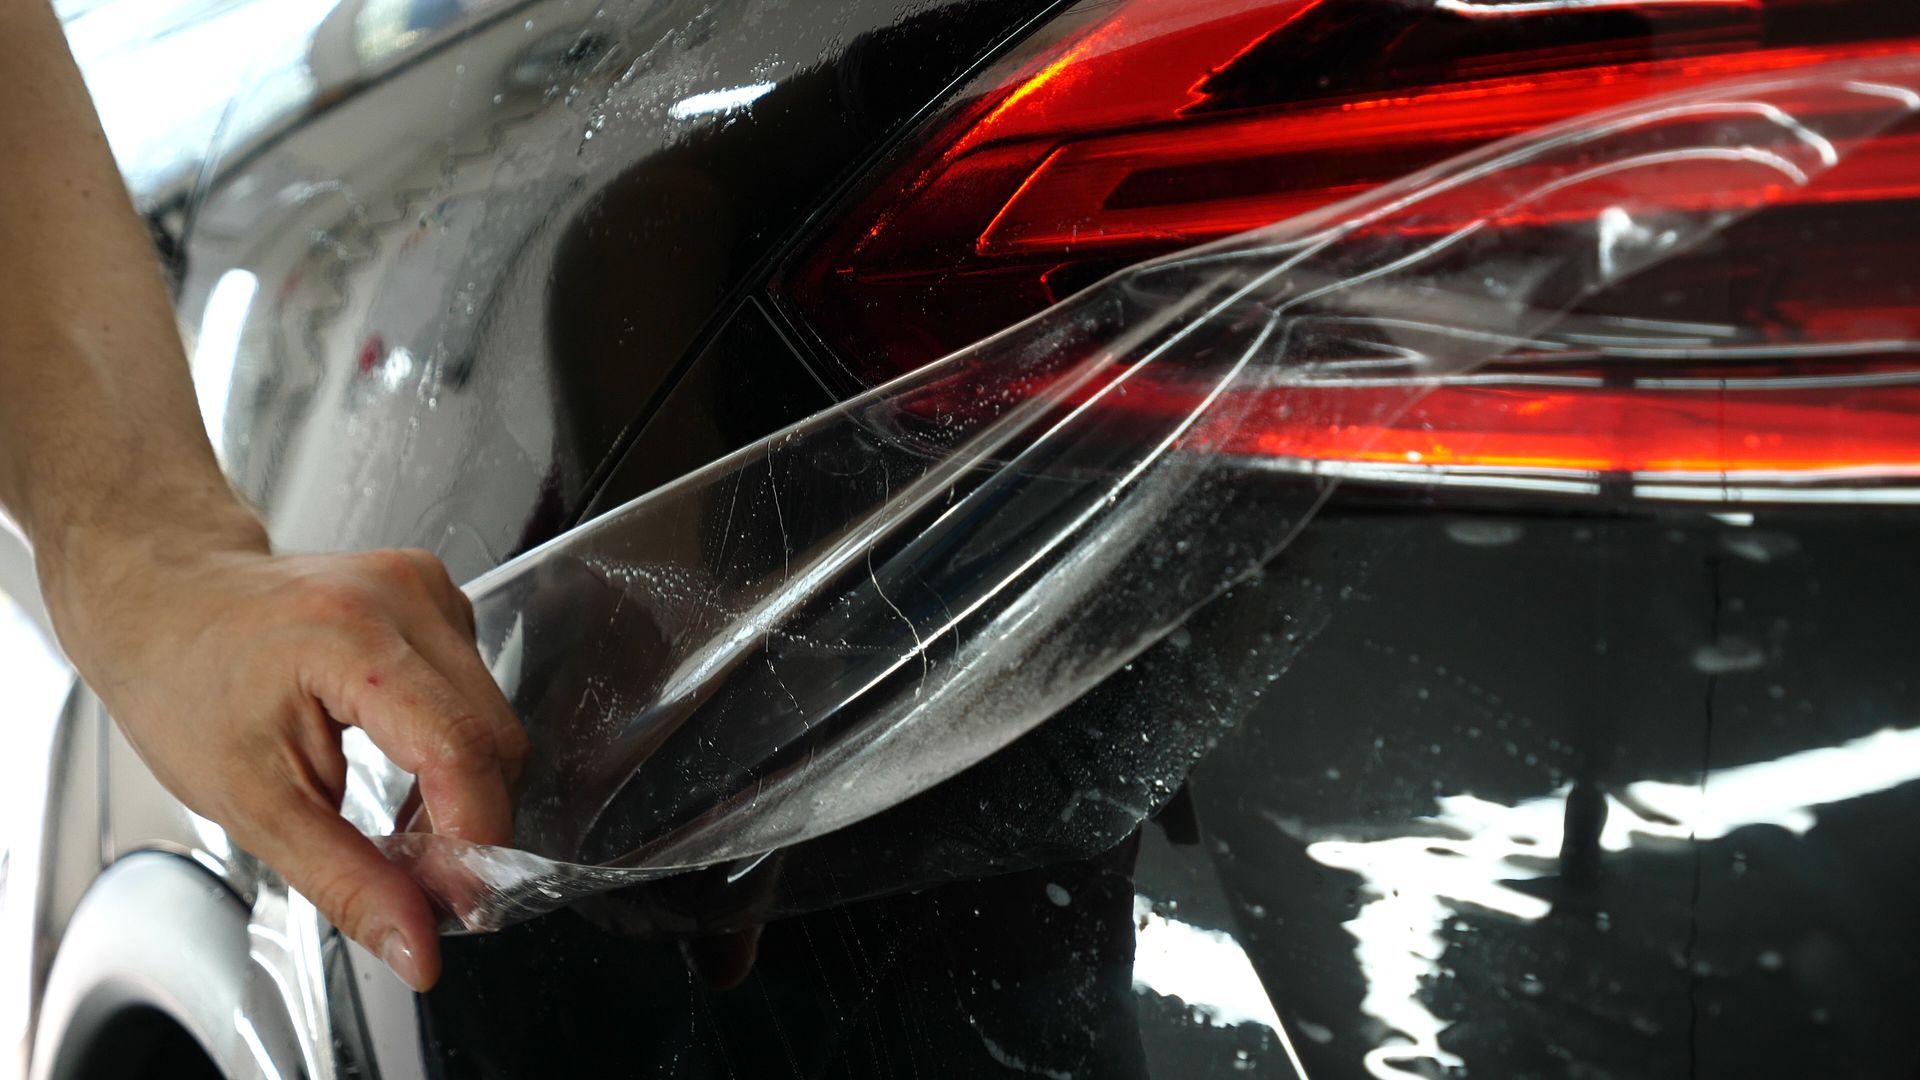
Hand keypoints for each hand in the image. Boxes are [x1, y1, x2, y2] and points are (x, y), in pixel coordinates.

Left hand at [38, 507, 525, 991]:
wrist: (166, 600)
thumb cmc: (186, 687)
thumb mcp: (250, 804)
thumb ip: (345, 879)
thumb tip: (417, 947)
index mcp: (349, 639)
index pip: (457, 748)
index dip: (472, 836)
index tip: (458, 904)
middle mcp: (403, 598)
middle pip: (492, 737)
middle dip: (472, 824)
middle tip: (424, 883)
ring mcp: (428, 590)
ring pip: (495, 720)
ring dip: (467, 790)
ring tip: (404, 828)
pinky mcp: (439, 596)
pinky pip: (480, 692)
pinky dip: (456, 749)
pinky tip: (408, 771)